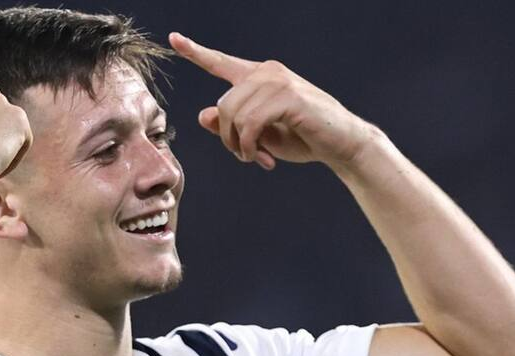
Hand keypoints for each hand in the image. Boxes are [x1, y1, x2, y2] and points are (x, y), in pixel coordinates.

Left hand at [169, 33, 374, 169]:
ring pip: (233, 115)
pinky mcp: (289, 97)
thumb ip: (232, 124)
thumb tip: (203, 115)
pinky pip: (250, 123)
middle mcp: (267, 72)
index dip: (195, 52)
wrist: (341, 144)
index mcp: (258, 77)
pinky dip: (251, 146)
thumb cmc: (302, 138)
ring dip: (240, 145)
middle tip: (246, 157)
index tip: (173, 38)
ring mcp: (278, 81)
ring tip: (256, 158)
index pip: (221, 63)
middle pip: (222, 104)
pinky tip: (263, 158)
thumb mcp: (259, 135)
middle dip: (228, 138)